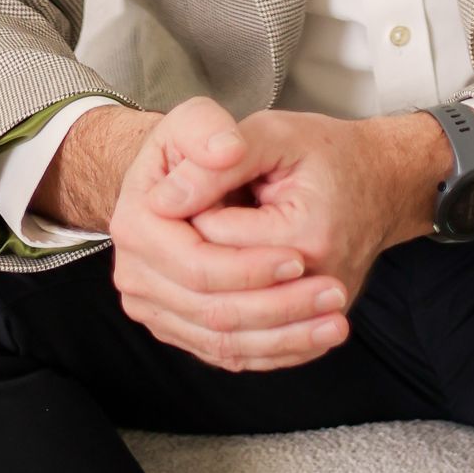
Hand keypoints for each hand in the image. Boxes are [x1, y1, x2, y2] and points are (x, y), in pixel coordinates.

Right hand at [107, 97, 359, 372]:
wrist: (194, 177)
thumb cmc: (202, 146)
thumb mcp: (201, 118)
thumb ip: (209, 132)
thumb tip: (223, 152)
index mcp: (137, 224)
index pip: (196, 264)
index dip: (249, 266)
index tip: (300, 259)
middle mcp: (136, 274)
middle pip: (212, 311)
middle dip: (278, 308)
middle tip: (336, 294)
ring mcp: (157, 309)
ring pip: (224, 342)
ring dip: (285, 338)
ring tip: (337, 322)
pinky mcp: (182, 329)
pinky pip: (229, 353)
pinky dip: (276, 351)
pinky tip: (319, 336)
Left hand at [181, 106, 452, 315]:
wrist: (381, 183)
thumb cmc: (329, 154)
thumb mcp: (274, 134)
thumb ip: (218, 163)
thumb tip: (163, 198)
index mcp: (306, 235)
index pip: (209, 240)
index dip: (188, 210)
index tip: (197, 185)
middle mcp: (315, 285)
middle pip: (214, 294)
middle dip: (188, 256)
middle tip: (195, 216)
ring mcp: (314, 315)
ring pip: (225, 336)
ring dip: (194, 298)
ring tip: (197, 254)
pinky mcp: (307, 332)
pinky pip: (247, 354)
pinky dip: (213, 331)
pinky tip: (204, 302)